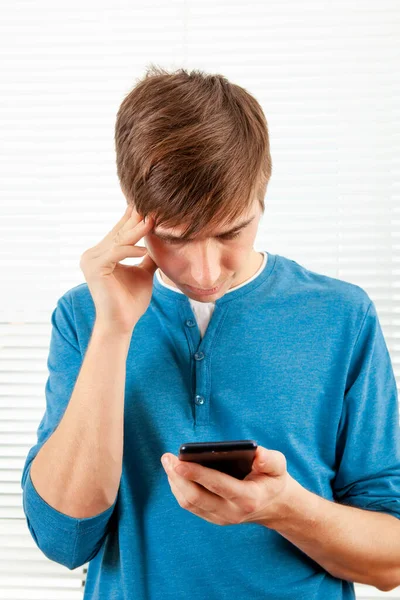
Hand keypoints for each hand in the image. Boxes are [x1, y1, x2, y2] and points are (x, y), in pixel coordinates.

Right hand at [79, 204, 157, 334]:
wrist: (121, 323)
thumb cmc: (131, 301)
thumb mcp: (143, 273)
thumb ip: (148, 257)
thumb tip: (161, 244)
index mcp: (103, 253)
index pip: (120, 231)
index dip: (134, 218)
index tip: (150, 205)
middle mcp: (93, 253)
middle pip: (119, 232)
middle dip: (137, 219)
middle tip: (152, 204)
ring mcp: (91, 260)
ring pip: (119, 240)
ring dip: (137, 230)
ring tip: (153, 220)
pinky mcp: (94, 268)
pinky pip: (116, 253)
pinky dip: (132, 250)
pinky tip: (145, 249)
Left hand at [160, 445, 294, 526]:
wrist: (274, 505)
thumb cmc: (272, 479)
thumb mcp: (278, 466)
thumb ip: (270, 460)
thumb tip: (257, 454)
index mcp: (248, 498)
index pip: (218, 485)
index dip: (197, 473)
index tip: (179, 461)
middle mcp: (232, 512)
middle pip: (196, 498)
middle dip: (178, 477)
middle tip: (167, 458)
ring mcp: (221, 518)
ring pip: (189, 503)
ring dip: (174, 482)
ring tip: (167, 461)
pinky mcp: (213, 517)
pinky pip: (190, 505)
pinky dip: (178, 488)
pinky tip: (174, 472)